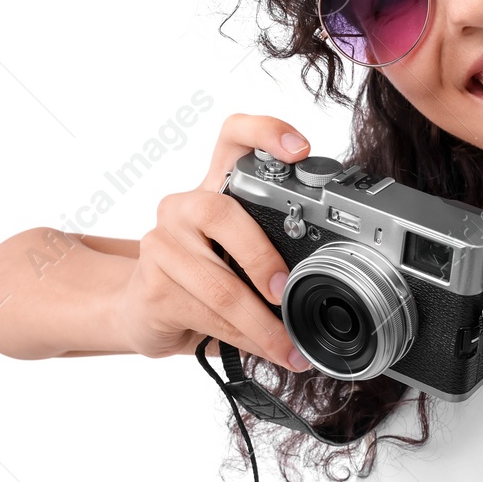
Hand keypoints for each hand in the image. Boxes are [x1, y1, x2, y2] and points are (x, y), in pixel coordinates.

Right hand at [112, 114, 314, 367]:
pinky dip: (242, 338)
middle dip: (260, 258)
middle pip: (220, 213)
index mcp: (217, 187)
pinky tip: (261, 349)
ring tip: (287, 345)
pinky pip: (205, 313)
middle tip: (287, 290)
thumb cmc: (208, 278)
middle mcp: (185, 205)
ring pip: (218, 283)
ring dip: (260, 323)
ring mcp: (163, 242)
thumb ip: (279, 249)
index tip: (301, 149)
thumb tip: (337, 275)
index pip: (234, 136)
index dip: (266, 132)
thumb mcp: (244, 256)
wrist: (145, 310)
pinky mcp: (151, 283)